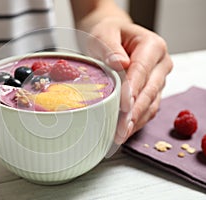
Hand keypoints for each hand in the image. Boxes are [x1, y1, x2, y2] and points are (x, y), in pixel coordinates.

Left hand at [89, 17, 172, 143]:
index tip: (124, 106)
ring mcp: (158, 79)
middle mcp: (160, 64)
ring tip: (120, 135)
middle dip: (134, 112)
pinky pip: (147, 109)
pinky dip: (136, 121)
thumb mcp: (105, 34)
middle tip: (120, 129)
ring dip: (135, 121)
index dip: (133, 89)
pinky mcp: (152, 91)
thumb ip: (111, 48)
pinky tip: (124, 131)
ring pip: (150, 104)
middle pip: (149, 91)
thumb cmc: (108, 34)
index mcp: (153, 46)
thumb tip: (120, 63)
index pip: (142, 70)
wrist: (112, 37)